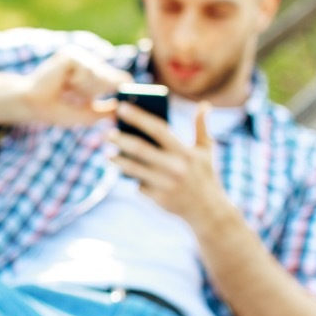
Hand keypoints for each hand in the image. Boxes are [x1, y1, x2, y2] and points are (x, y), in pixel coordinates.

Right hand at [21, 48, 123, 125]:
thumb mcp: (85, 114)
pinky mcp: (71, 54)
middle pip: (111, 78)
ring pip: (99, 75)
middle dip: (97, 92)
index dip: (124, 87)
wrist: (31, 104)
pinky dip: (77, 81)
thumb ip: (104, 112)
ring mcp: (79, 56)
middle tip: (74, 94)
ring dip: (85, 88)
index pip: (118, 78)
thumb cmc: (55, 110)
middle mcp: (88, 63)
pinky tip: (63, 82)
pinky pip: (87, 70)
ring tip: (67, 89)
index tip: (133, 97)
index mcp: (92, 76)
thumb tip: (121, 110)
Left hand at [108, 101, 236, 230]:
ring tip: (107, 153)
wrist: (208, 210)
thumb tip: (204, 105)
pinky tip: (125, 174)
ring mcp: (166, 183)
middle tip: (107, 132)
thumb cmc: (205, 175)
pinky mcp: (159, 198)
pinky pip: (139, 186)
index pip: (158, 129)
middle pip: (141, 149)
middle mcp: (175, 166)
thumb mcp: (207, 150)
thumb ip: (202, 127)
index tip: (121, 107)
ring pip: (135, 169)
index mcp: (185, 151)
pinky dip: (133, 180)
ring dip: (118, 161)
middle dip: (121, 140)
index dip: (139, 117)